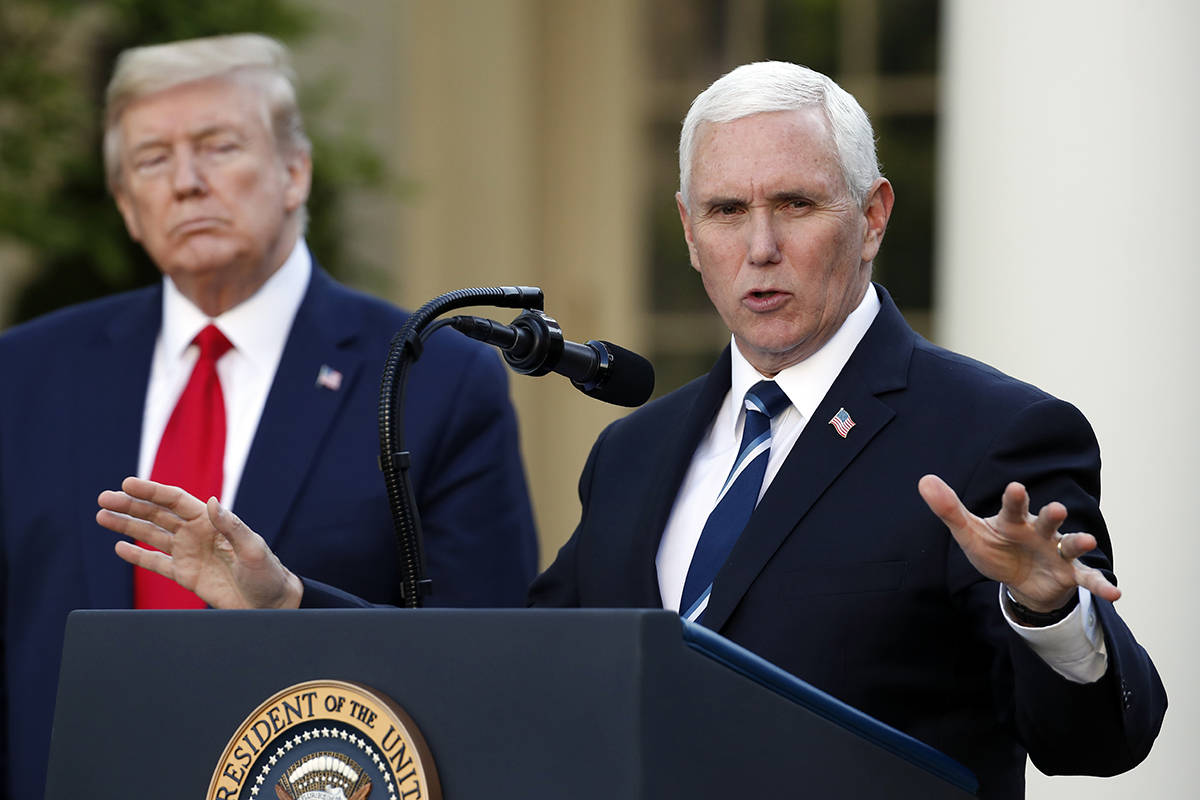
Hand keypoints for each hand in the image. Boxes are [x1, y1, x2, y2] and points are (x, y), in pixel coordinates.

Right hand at [97, 477, 302, 608]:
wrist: (269, 603)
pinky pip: (156, 563)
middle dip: (131, 505)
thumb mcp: (253, 548)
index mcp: (211, 521)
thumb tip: (213, 501)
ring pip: (151, 535)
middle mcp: (196, 533)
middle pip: (157, 515)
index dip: (152, 491)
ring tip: (101, 516)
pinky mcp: (185, 575)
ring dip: (127, 526)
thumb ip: (232, 526)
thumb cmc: (267, 573)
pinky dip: (138, 555)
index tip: (128, 483)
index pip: (176, 501)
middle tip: (103, 498)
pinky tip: (119, 547)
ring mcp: (188, 554)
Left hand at [918, 474, 1120, 611]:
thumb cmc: (995, 548)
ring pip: (1070, 544)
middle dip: (1051, 515)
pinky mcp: (1069, 574)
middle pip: (1046, 521)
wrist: (1019, 579)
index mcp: (1013, 521)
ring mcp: (1057, 552)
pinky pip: (1087, 578)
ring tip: (1088, 541)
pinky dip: (1101, 585)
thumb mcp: (969, 533)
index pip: (1013, 508)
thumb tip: (924, 480)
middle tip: (1057, 509)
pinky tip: (1115, 594)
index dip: (1015, 499)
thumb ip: (949, 510)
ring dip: (1079, 541)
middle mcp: (1039, 531)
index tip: (1015, 488)